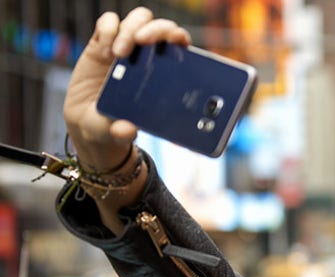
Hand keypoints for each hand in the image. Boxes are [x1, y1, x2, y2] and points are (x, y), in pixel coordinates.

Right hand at [63, 7, 190, 170]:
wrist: (88, 122)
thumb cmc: (115, 125)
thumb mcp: (118, 132)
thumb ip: (122, 133)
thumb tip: (127, 131)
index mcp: (164, 74)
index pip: (180, 46)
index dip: (180, 38)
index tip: (176, 42)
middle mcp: (148, 56)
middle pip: (161, 27)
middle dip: (156, 29)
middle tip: (142, 42)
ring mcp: (126, 47)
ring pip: (138, 20)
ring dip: (130, 29)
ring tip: (118, 54)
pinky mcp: (101, 43)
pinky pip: (108, 21)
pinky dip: (107, 29)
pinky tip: (103, 49)